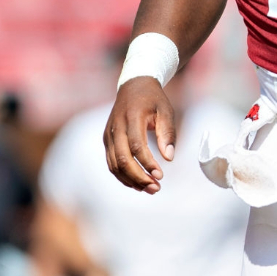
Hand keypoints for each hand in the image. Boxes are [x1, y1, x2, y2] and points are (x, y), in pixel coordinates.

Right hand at [103, 78, 174, 193]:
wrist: (133, 86)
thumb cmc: (153, 100)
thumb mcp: (166, 111)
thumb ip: (168, 133)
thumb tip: (169, 158)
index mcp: (131, 117)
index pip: (136, 146)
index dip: (147, 163)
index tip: (161, 176)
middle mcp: (116, 127)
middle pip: (123, 159)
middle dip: (139, 177)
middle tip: (156, 188)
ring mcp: (108, 135)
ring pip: (115, 165)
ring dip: (131, 180)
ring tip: (150, 189)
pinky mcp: (107, 140)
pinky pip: (111, 163)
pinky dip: (123, 176)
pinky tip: (138, 183)